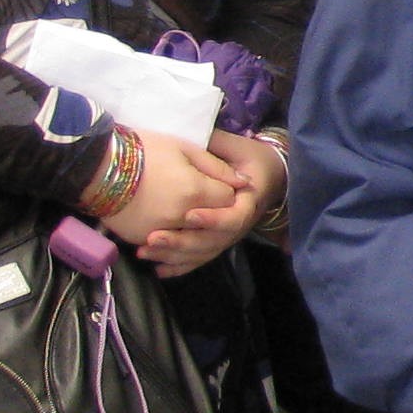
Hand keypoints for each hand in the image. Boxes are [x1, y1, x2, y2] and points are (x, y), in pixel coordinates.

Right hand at [98, 130, 239, 263]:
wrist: (95, 164)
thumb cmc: (142, 149)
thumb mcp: (184, 148)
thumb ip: (216, 168)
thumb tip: (244, 183)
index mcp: (195, 192)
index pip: (227, 199)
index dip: (226, 191)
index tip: (220, 185)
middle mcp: (180, 217)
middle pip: (210, 223)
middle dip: (214, 214)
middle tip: (207, 202)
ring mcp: (159, 231)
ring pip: (189, 241)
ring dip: (194, 235)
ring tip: (188, 223)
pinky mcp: (139, 238)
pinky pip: (162, 249)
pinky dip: (169, 247)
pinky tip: (168, 241)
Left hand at [140, 129, 275, 275]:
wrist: (267, 173)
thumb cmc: (247, 156)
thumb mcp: (235, 146)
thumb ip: (217, 146)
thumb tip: (199, 143)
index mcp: (248, 199)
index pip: (234, 217)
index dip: (213, 219)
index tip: (189, 215)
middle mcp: (240, 223)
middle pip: (215, 241)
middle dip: (183, 242)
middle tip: (154, 238)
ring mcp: (228, 235)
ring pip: (204, 253)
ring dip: (174, 256)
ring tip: (145, 251)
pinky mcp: (216, 241)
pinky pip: (199, 259)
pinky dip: (179, 266)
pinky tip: (158, 269)